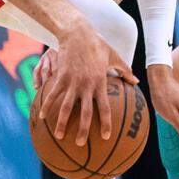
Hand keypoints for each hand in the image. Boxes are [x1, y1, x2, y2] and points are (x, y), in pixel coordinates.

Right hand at [36, 23, 138, 145]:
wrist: (77, 34)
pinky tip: (42, 117)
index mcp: (100, 83)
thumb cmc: (97, 45)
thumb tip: (136, 82)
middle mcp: (86, 86)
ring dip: (62, 123)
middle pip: (84, 113)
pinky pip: (52, 94)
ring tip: (59, 135)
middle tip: (80, 144)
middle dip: (83, 130)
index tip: (105, 136)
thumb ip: (124, 71)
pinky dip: (47, 106)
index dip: (105, 123)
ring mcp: (72, 82)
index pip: (104, 108)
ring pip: (66, 107)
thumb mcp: (114, 56)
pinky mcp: (60, 77)